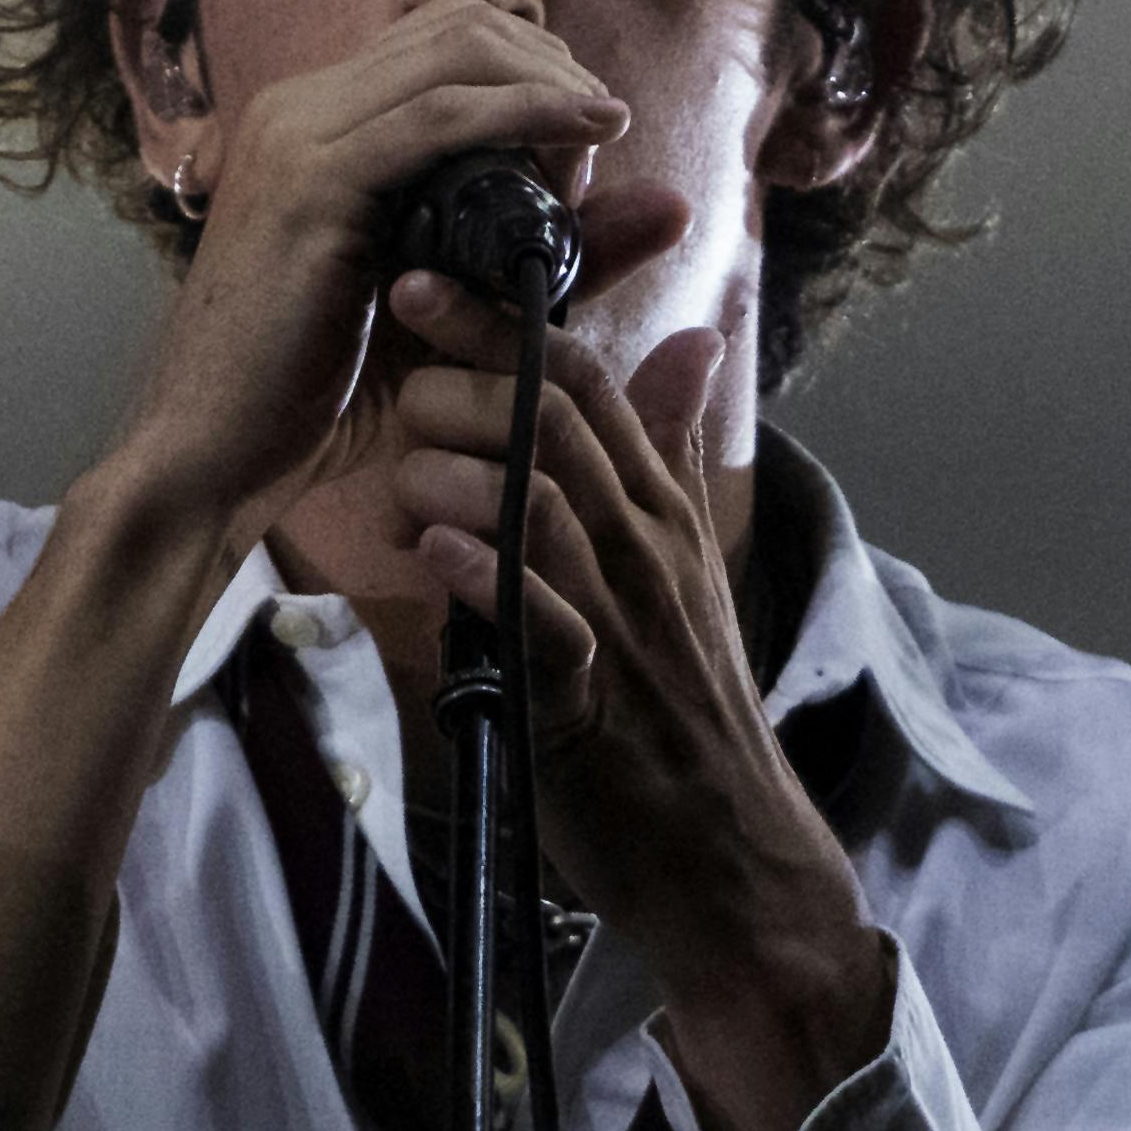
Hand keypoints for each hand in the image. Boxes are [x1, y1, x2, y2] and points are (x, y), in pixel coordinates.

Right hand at [97, 0, 628, 548]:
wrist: (213, 456)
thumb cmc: (321, 396)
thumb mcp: (457, 308)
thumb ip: (559, 251)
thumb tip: (673, 205)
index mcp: (316, 121)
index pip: (445, 38)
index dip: (533, 69)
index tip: (589, 139)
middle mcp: (299, 105)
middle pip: (459, 26)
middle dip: (551, 66)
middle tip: (606, 131)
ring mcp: (297, 132)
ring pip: (456, 52)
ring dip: (549, 82)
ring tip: (606, 130)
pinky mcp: (310, 178)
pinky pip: (440, 117)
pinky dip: (527, 112)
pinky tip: (588, 133)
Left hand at [379, 284, 893, 1130]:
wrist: (731, 855)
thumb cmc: (686, 708)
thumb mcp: (687, 562)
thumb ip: (671, 452)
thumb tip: (696, 340)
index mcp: (660, 509)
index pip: (586, 384)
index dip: (507, 319)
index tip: (428, 274)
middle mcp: (648, 549)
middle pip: (561, 422)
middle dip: (474, 356)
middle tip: (399, 312)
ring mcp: (625, 625)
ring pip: (549, 508)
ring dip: (468, 458)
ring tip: (399, 429)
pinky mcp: (592, 706)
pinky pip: (545, 627)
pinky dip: (488, 580)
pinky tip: (434, 546)